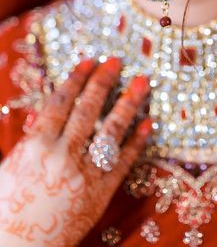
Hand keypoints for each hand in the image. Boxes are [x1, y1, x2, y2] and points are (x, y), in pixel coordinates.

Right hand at [0, 57, 150, 246]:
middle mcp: (62, 156)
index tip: (90, 61)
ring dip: (128, 104)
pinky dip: (137, 142)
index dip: (76, 79)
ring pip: (111, 131)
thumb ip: (31, 140)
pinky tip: (149, 123)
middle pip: (88, 110)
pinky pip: (123, 162)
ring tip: (141, 83)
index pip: (60, 102)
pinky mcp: (100, 192)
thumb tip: (42, 117)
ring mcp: (84, 174)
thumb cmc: (8, 208)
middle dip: (103, 82)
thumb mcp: (10, 168)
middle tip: (118, 61)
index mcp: (36, 146)